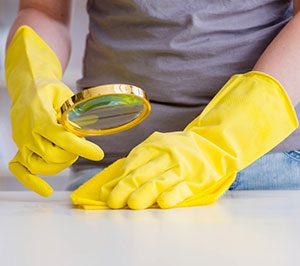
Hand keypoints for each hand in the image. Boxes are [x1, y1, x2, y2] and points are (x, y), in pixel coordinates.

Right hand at [6, 26, 103, 195]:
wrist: (28, 87)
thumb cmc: (49, 91)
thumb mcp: (66, 96)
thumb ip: (75, 114)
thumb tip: (89, 130)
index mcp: (40, 117)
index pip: (63, 138)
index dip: (82, 148)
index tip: (99, 154)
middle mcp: (28, 132)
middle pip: (53, 155)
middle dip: (72, 154)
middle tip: (82, 147)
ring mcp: (21, 142)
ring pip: (40, 166)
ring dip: (60, 165)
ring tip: (70, 154)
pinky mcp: (19, 148)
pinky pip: (20, 169)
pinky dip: (32, 182)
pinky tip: (46, 191)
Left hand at [71, 71, 297, 208]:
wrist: (212, 144)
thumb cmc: (178, 149)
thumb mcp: (157, 147)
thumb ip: (137, 163)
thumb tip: (112, 183)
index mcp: (155, 145)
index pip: (132, 163)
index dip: (118, 179)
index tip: (107, 194)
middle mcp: (167, 155)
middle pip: (142, 173)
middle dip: (124, 189)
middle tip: (113, 203)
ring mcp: (182, 167)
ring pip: (159, 181)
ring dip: (144, 194)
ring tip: (131, 205)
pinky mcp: (196, 179)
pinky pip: (182, 188)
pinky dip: (172, 196)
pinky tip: (162, 204)